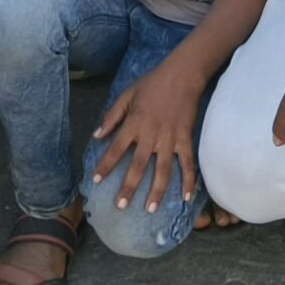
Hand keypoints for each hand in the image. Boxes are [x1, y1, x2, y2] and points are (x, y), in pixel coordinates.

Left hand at [90, 58, 205, 214]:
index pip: (116, 148)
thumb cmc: (152, 84)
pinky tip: (186, 197)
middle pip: (138, 165)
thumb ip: (111, 116)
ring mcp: (170, 138)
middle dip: (129, 187)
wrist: (182, 75)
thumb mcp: (127, 95)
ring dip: (157, 191)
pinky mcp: (185, 138)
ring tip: (150, 209)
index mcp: (134, 123)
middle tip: (121, 205)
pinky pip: (187, 163)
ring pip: (163, 170)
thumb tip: (96, 136)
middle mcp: (151, 134)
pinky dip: (188, 180)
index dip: (105, 165)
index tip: (96, 180)